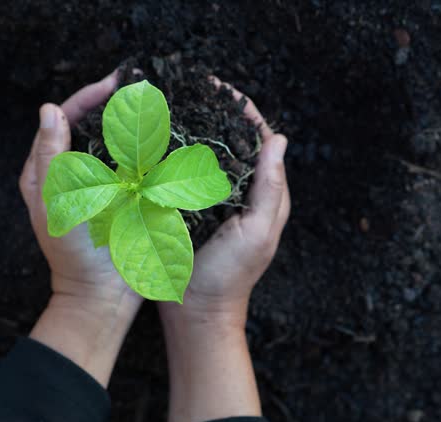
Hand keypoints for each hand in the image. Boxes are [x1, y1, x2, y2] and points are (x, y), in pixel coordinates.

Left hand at [19, 70, 142, 386]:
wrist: (101, 294)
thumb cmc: (70, 251)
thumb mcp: (54, 202)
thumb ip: (50, 157)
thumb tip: (50, 109)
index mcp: (49, 170)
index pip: (64, 118)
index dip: (88, 97)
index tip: (115, 83)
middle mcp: (74, 173)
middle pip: (91, 125)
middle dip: (114, 104)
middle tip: (141, 87)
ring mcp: (101, 185)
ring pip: (115, 142)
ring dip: (133, 123)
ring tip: (156, 104)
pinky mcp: (124, 198)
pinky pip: (135, 166)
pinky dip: (147, 149)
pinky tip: (165, 137)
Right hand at [159, 78, 289, 421]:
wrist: (197, 314)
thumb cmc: (231, 277)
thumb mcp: (257, 233)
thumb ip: (270, 189)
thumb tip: (280, 140)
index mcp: (263, 194)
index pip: (260, 140)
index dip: (243, 111)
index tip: (219, 87)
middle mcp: (241, 193)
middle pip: (234, 142)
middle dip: (216, 113)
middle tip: (191, 90)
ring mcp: (215, 202)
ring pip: (209, 156)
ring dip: (196, 130)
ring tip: (175, 106)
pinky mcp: (190, 211)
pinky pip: (187, 175)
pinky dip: (178, 155)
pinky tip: (160, 142)